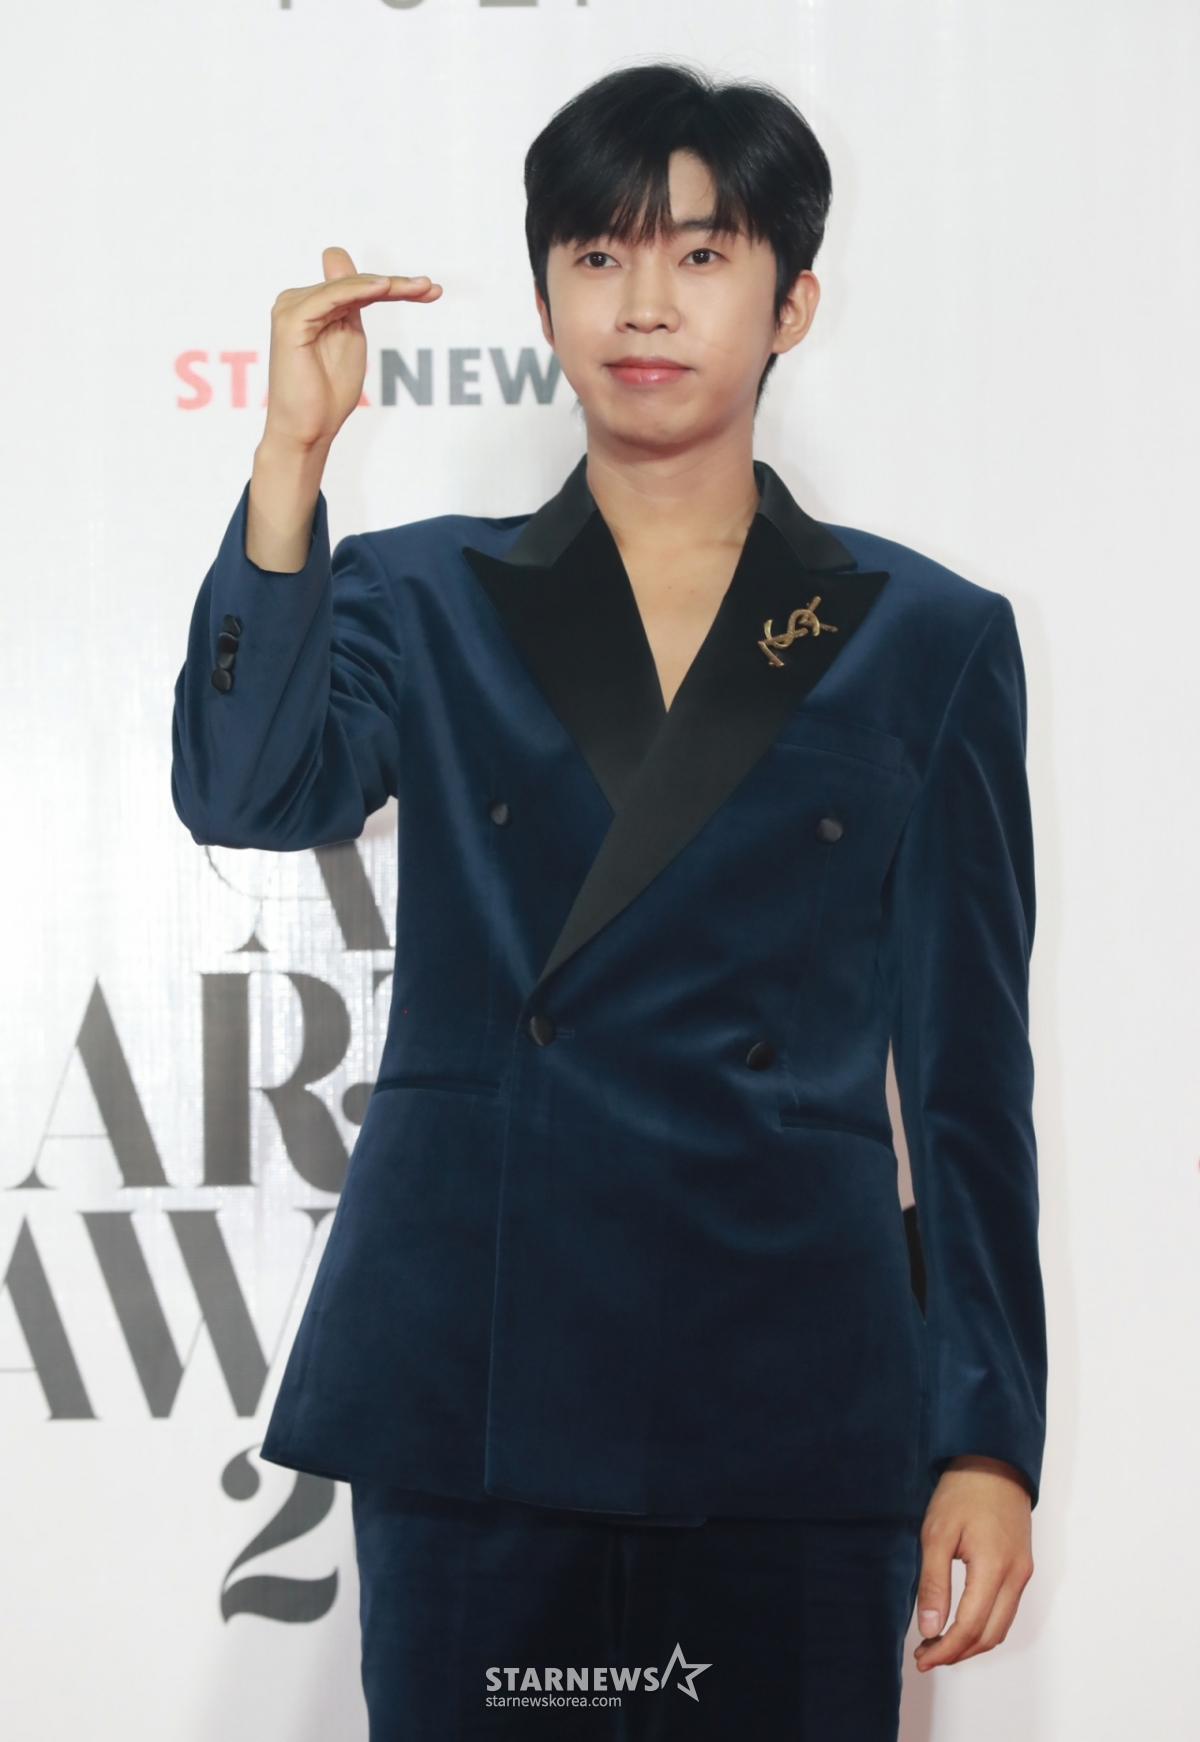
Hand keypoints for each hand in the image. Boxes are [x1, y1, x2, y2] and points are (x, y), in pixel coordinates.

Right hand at [261, 246, 439, 456]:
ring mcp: (292, 307)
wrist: (307, 430)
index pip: (358, 285)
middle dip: (396, 285)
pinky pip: (332, 297)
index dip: (394, 284)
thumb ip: (355, 308)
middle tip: (431, 288)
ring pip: (348, 286)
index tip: (432, 290)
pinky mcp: (292, 320)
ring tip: (420, 287)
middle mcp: (298, 300)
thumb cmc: (327, 395)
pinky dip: (358, 290)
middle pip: (355, 282)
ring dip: (386, 285)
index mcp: (313, 304)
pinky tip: (385, 288)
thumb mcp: (350, 341)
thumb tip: (366, 275)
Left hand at [914, 1455, 1032, 1670]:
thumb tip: (930, 1628)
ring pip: (1001, 1626)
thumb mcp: (937, 1533)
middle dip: (958, 1653)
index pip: (970, 1628)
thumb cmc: (962, 1491)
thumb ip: (933, 1583)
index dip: (945, 1650)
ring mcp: (1023, 1573)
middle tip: (926, 1655)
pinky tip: (960, 1621)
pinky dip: (984, 1625)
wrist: (994, 1462)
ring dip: (972, 1642)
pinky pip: (1006, 1610)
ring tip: (938, 1642)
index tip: (922, 1658)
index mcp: (994, 1569)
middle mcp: (1016, 1577)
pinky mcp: (1022, 1567)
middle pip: (990, 1636)